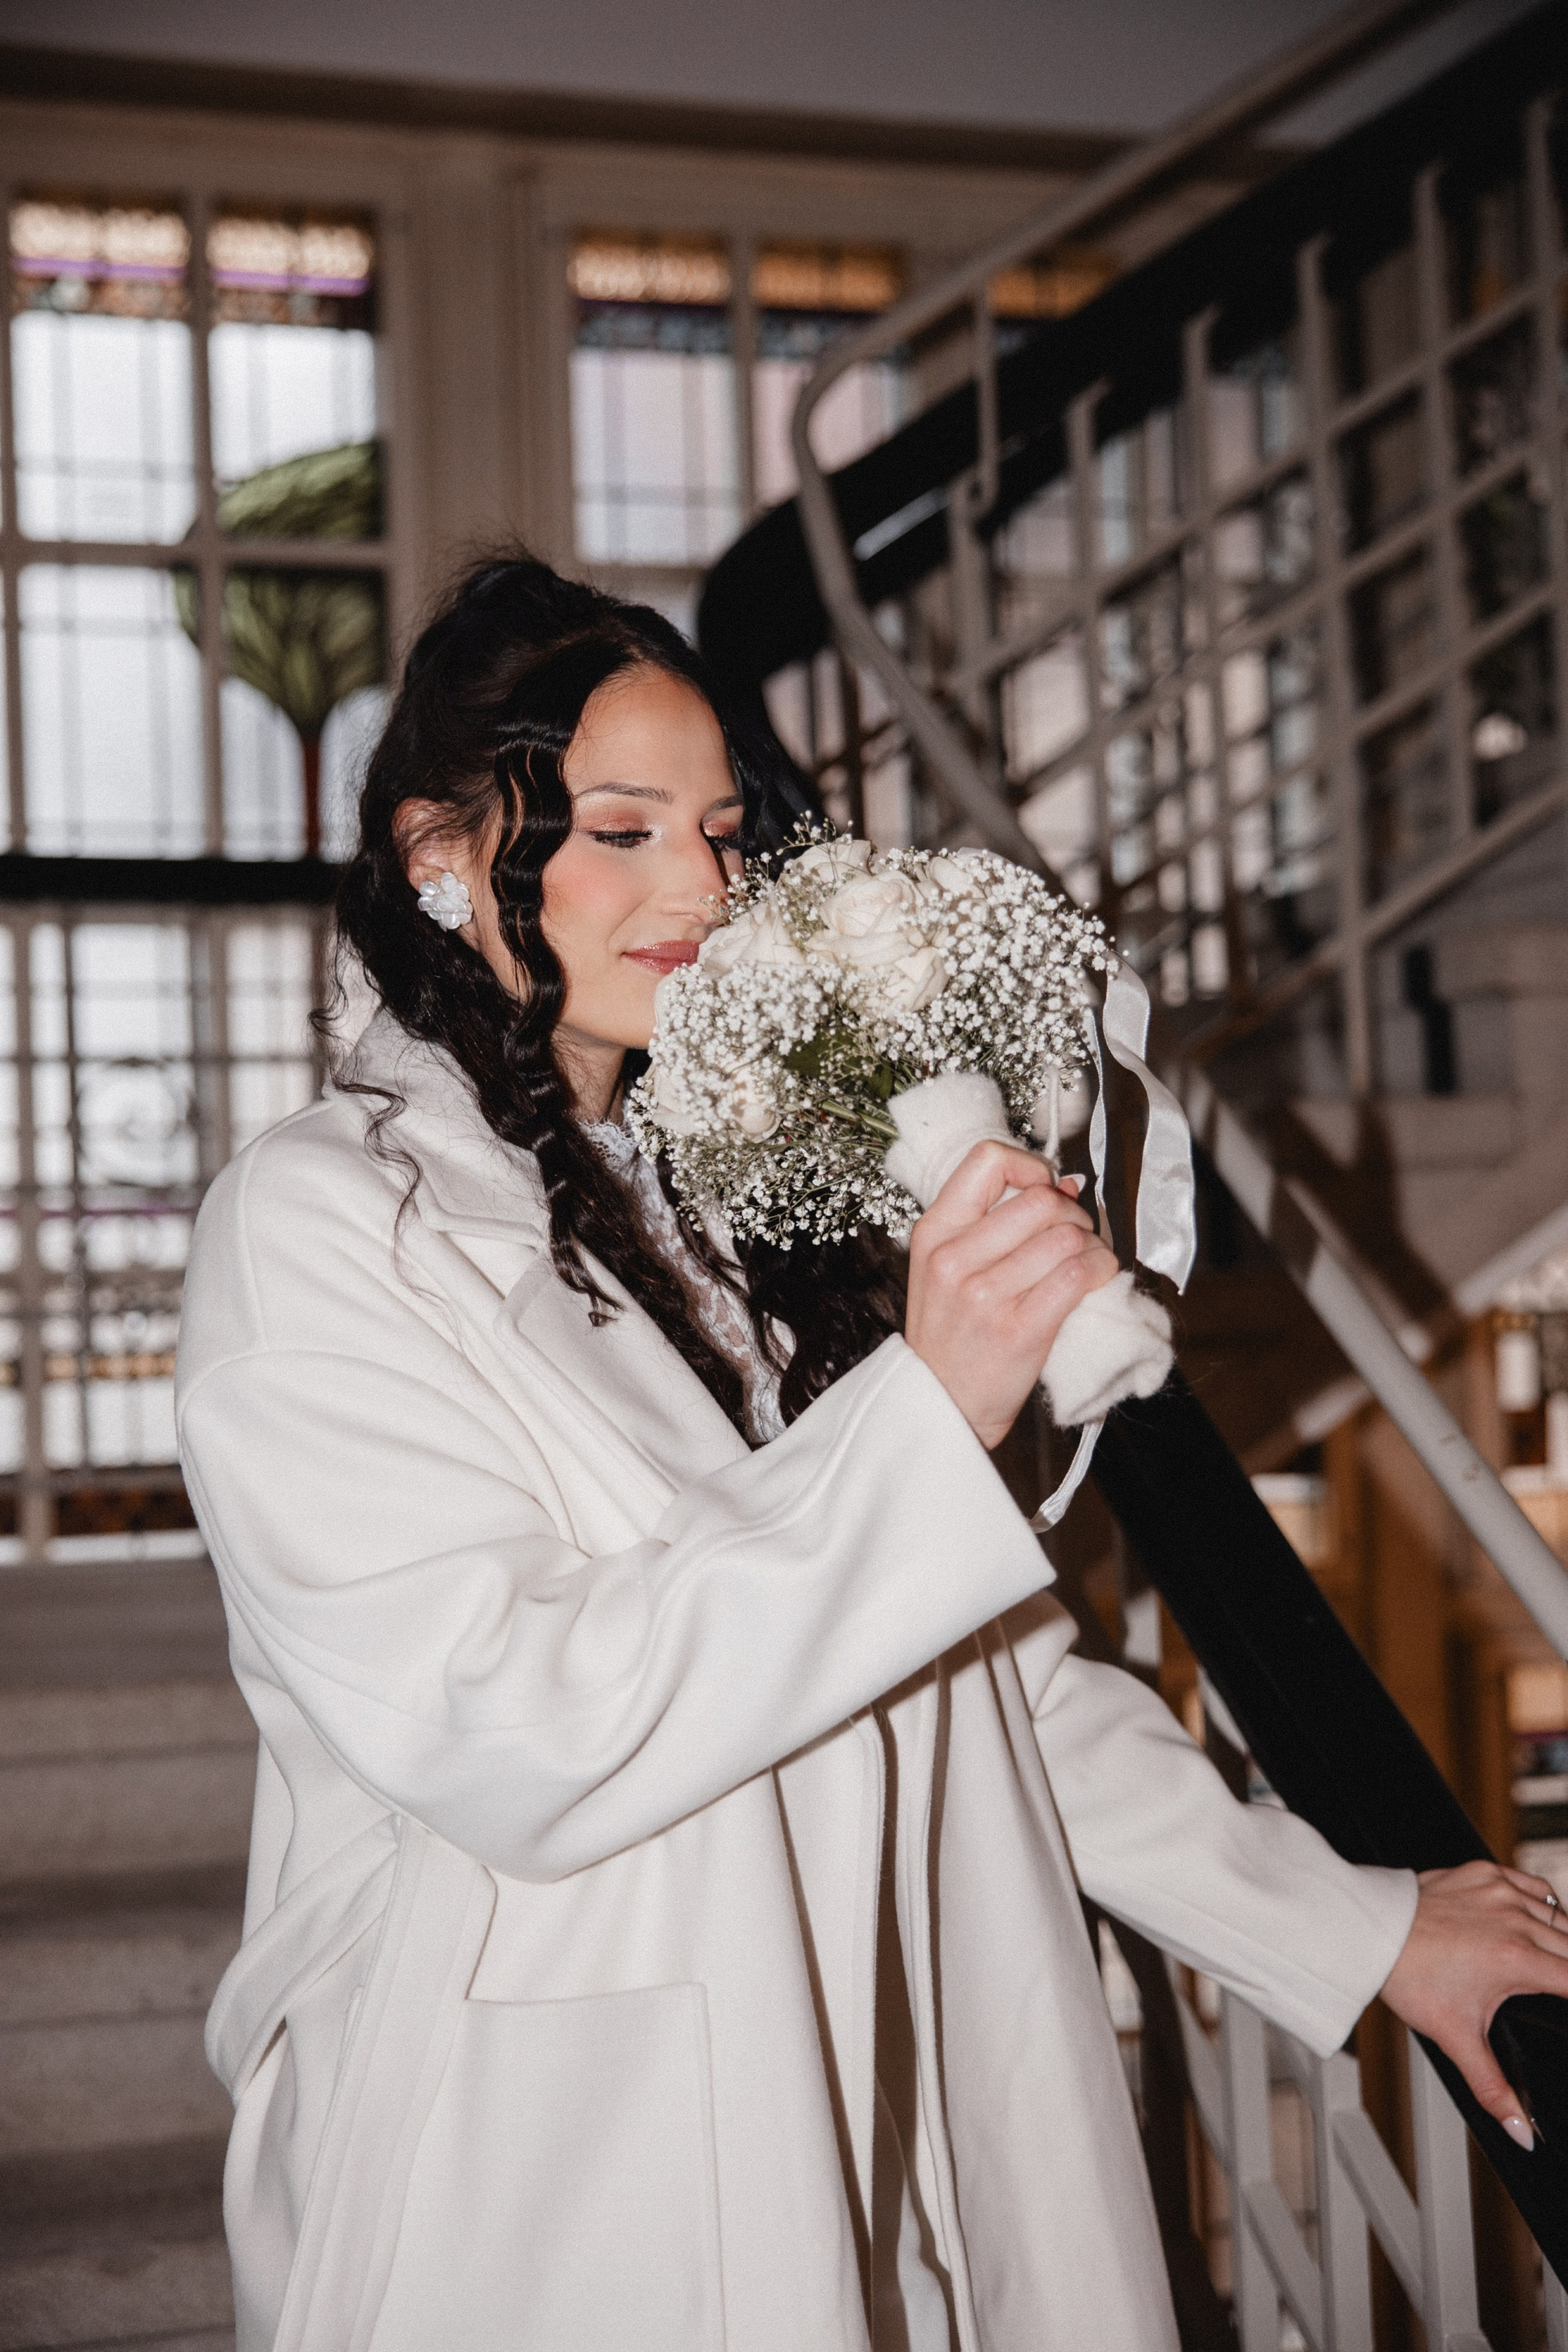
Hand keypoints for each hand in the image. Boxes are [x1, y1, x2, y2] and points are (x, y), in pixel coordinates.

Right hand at [903, 1140, 1118, 1450]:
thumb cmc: (951, 1334)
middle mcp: (955, 1258)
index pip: (988, 1160)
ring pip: (1068, 1236)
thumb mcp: (946, 1267)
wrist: (942, 1403)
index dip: (1030, 1166)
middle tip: (1073, 1236)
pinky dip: (1102, 1269)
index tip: (1044, 1189)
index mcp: (934, 1232)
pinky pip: (1080, 1274)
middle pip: (1041, 1200)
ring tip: (1085, 1262)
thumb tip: (1064, 1182)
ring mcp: (986, 1294)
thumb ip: (994, 1221)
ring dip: (1092, 1245)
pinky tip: (1097, 1278)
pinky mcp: (1021, 1328)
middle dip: (1072, 1213)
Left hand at [1379, 1859, 1567, 2148]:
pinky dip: (1541, 1902)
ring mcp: (1500, 1892)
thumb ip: (1493, 2086)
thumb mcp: (1455, 2038)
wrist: (1368, 1931)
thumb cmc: (1407, 1977)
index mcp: (1517, 1960)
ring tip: (1559, 1962)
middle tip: (1563, 1989)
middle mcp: (1515, 1919)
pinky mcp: (1483, 1873)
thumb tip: (1521, 2131)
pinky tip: (1539, 1918)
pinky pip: (1530, 1884)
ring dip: (1565, 1939)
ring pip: (1558, 1915)